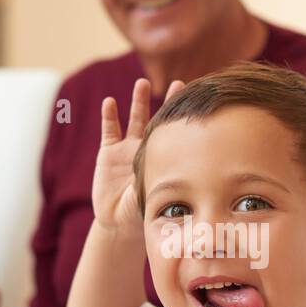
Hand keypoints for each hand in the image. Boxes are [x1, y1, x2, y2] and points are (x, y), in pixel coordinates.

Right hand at [94, 77, 183, 229]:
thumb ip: (164, 182)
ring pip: (134, 119)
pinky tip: (110, 101)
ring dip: (138, 101)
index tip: (197, 101)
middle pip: (159, 119)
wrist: (120, 223)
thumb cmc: (144, 212)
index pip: (176, 133)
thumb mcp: (157, 194)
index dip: (184, 119)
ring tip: (142, 83)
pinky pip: (109, 130)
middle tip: (178, 83)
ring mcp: (127, 148)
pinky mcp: (108, 153)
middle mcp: (147, 148)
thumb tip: (185, 175)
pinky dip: (109, 115)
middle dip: (167, 101)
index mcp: (163, 157)